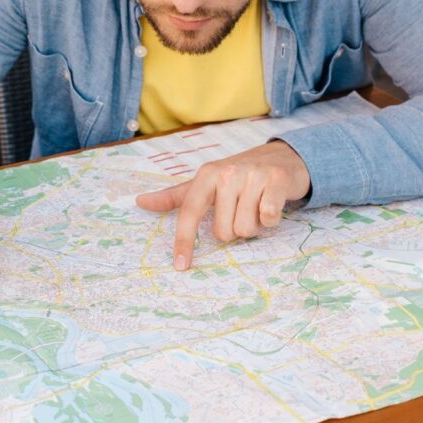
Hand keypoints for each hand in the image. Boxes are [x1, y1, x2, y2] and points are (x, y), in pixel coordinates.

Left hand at [136, 141, 310, 270]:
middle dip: (233, 230)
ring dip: (253, 226)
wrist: (282, 157)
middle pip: (222, 231)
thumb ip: (175, 196)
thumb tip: (140, 202)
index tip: (181, 265)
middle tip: (241, 211)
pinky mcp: (276, 181)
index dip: (184, 240)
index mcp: (206, 175)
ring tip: (256, 207)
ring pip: (245, 229)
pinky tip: (271, 205)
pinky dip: (270, 221)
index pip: (190, 212)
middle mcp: (227, 173)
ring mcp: (252, 176)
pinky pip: (267, 219)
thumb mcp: (206, 182)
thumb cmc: (239, 175)